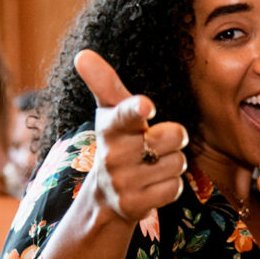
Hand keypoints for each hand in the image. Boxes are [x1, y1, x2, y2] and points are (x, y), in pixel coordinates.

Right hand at [74, 50, 187, 220]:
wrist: (105, 197)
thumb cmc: (116, 142)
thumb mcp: (110, 112)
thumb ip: (104, 82)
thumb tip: (82, 53)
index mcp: (111, 127)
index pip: (125, 115)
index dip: (136, 109)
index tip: (145, 105)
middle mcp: (113, 155)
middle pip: (172, 136)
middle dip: (173, 138)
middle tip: (154, 143)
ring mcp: (122, 182)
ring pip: (177, 163)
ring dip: (172, 163)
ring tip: (151, 165)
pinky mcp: (134, 205)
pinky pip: (174, 188)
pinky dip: (170, 185)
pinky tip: (153, 184)